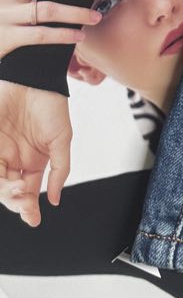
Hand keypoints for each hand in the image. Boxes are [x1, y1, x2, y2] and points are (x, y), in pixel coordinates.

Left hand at [0, 82, 75, 226]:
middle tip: (23, 201)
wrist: (34, 79)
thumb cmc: (51, 105)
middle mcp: (14, 160)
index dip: (28, 207)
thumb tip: (55, 198)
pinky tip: (8, 182)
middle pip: (10, 190)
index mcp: (33, 162)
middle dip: (16, 201)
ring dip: (6, 191)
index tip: (33, 218)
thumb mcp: (62, 141)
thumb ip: (60, 170)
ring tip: (16, 190)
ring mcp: (1, 151)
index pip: (27, 192)